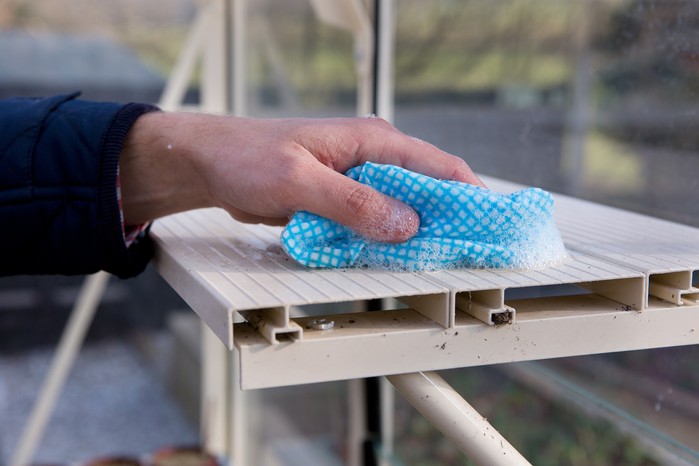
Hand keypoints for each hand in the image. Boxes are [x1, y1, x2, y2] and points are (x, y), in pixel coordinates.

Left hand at [119, 112, 483, 242]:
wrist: (213, 166)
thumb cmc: (249, 159)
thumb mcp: (300, 181)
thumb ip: (352, 202)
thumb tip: (406, 224)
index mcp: (372, 140)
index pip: (438, 165)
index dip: (467, 196)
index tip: (486, 228)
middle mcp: (373, 157)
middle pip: (425, 190)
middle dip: (443, 221)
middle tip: (460, 256)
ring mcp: (358, 180)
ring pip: (400, 210)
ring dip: (412, 235)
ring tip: (431, 263)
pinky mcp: (342, 200)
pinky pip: (373, 222)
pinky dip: (383, 240)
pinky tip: (388, 259)